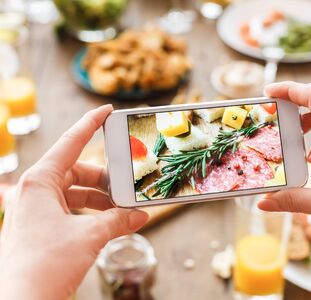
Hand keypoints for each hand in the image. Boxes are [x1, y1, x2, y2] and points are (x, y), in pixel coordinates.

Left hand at [0, 105, 148, 299]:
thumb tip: (140, 216)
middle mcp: (34, 192)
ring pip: (75, 194)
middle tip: (129, 186)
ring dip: (101, 201)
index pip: (70, 143)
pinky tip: (111, 224)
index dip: (90, 125)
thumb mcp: (89, 236)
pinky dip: (91, 215)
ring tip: (125, 210)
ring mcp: (35, 211)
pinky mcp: (39, 229)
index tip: (106, 111)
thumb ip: (117, 221)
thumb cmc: (45, 264)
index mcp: (39, 182)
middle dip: (105, 180)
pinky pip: (70, 212)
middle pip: (76, 173)